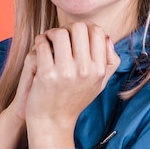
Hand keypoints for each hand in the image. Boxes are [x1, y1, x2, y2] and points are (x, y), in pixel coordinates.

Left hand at [26, 22, 119, 148]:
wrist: (52, 121)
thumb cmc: (74, 99)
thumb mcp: (99, 84)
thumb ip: (109, 62)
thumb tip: (107, 38)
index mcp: (98, 70)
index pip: (97, 32)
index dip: (85, 27)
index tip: (75, 34)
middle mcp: (85, 71)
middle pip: (79, 28)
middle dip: (68, 28)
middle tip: (60, 36)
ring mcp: (65, 72)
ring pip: (60, 33)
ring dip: (52, 33)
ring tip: (49, 40)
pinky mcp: (46, 74)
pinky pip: (43, 43)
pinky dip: (40, 41)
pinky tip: (40, 47)